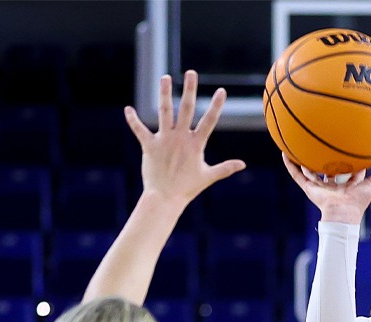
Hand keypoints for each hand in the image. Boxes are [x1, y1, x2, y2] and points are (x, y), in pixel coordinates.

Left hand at [125, 71, 244, 208]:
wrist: (165, 198)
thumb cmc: (187, 188)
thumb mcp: (208, 176)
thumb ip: (225, 168)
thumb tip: (243, 164)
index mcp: (195, 144)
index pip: (209, 121)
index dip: (216, 106)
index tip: (222, 90)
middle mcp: (180, 138)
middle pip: (187, 109)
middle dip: (190, 90)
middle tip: (191, 73)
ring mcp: (164, 140)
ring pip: (164, 112)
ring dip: (165, 94)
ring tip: (165, 77)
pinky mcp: (149, 146)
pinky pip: (139, 130)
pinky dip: (133, 120)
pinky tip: (127, 109)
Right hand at [281, 153, 370, 224]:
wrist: (342, 213)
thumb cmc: (358, 201)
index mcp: (347, 186)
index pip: (350, 172)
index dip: (352, 162)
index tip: (351, 149)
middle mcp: (333, 186)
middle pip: (329, 171)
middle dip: (328, 160)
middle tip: (325, 146)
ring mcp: (320, 187)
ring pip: (310, 172)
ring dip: (305, 161)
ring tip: (299, 147)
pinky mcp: (309, 188)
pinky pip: (297, 175)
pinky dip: (290, 165)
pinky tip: (285, 154)